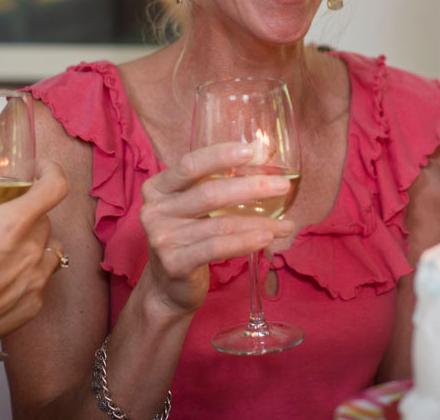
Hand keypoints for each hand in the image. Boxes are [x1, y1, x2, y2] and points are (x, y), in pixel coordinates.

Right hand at [0, 157, 69, 354]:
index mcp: (12, 226)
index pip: (55, 188)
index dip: (53, 173)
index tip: (41, 171)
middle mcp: (31, 251)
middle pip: (45, 220)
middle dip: (29, 215)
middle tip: (5, 218)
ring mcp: (35, 281)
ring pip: (51, 250)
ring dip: (36, 244)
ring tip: (10, 247)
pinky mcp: (32, 306)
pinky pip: (42, 282)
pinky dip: (30, 276)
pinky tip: (5, 278)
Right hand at [137, 142, 294, 315]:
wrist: (167, 288)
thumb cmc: (187, 239)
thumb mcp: (191, 207)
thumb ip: (213, 184)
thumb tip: (260, 157)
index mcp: (158, 188)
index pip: (190, 165)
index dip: (221, 155)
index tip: (252, 150)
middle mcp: (154, 210)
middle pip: (209, 193)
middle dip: (251, 187)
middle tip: (282, 186)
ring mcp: (162, 238)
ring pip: (221, 224)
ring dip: (259, 222)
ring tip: (285, 224)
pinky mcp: (174, 263)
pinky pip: (217, 247)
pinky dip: (246, 241)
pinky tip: (267, 238)